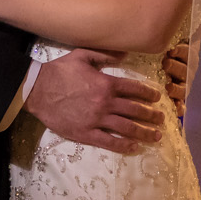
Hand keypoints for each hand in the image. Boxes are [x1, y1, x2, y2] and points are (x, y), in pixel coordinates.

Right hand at [25, 49, 164, 152]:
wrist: (38, 89)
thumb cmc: (60, 71)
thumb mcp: (83, 55)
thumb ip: (105, 54)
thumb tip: (126, 52)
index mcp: (106, 83)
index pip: (134, 89)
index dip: (148, 94)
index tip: (158, 98)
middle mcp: (105, 103)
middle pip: (135, 110)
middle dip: (151, 115)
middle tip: (162, 119)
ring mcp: (97, 120)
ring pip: (126, 128)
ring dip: (144, 132)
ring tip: (156, 136)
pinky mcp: (86, 133)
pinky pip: (109, 141)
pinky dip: (123, 145)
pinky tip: (133, 147)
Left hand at [162, 20, 200, 116]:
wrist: (150, 59)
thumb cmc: (163, 45)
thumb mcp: (173, 36)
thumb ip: (189, 30)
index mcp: (187, 54)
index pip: (189, 53)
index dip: (182, 51)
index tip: (172, 49)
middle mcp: (187, 70)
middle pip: (186, 70)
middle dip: (176, 67)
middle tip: (165, 62)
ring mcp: (183, 84)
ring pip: (184, 88)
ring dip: (177, 88)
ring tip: (168, 86)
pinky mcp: (176, 98)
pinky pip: (180, 105)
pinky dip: (179, 107)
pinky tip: (177, 109)